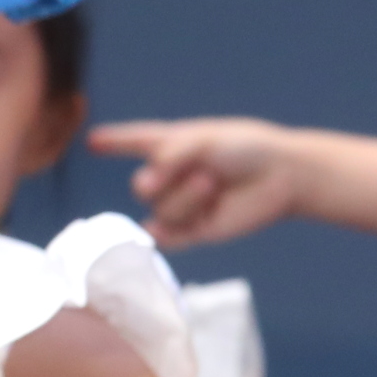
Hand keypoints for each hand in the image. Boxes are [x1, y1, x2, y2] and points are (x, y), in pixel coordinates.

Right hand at [85, 116, 302, 247]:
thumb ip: (166, 157)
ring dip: (184, 197)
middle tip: (197, 171)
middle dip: (163, 179)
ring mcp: (183, 204)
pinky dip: (170, 231)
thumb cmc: (246, 148)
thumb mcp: (201, 139)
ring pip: (159, 209)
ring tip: (213, 185)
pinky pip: (167, 236)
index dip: (113, 141)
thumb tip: (141, 189)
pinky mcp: (196, 230)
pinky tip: (180, 224)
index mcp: (173, 146)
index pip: (134, 142)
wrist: (283, 175)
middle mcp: (173, 176)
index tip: (93, 141)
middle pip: (142, 186)